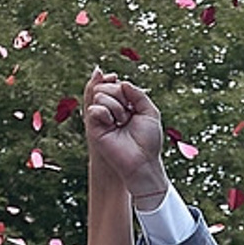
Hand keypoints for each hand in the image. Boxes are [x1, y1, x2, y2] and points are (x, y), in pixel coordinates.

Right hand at [82, 71, 171, 206]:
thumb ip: (138, 94)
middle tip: (128, 113)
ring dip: (115, 106)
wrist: (142, 162)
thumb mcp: (150, 112)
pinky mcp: (94, 128)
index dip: (121, 85)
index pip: (116, 85)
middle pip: (106, 86)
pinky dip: (105, 112)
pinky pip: (93, 108)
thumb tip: (123, 83)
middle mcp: (112, 111)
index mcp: (125, 106)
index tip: (130, 97)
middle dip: (119, 94)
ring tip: (122, 121)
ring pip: (100, 95)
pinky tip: (112, 124)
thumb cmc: (148, 141)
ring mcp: (102, 119)